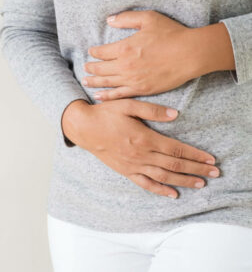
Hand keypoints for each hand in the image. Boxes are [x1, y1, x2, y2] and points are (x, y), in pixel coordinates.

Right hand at [62, 99, 218, 198]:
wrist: (84, 128)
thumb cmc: (106, 115)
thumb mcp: (127, 105)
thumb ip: (152, 110)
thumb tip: (175, 115)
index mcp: (144, 138)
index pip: (176, 150)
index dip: (195, 155)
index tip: (210, 159)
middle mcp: (141, 155)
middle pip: (174, 165)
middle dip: (196, 169)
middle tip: (214, 173)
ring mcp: (133, 165)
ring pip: (163, 177)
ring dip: (183, 181)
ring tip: (200, 184)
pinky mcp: (125, 171)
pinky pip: (145, 184)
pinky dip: (160, 190)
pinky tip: (172, 194)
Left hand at [82, 10, 234, 100]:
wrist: (189, 54)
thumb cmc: (171, 35)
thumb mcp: (148, 19)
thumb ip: (126, 18)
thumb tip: (109, 20)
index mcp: (125, 47)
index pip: (102, 52)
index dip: (94, 52)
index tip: (91, 52)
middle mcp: (125, 65)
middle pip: (101, 68)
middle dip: (91, 67)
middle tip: (85, 67)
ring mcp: (132, 79)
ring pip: (107, 82)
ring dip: (94, 82)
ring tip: (85, 81)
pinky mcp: (140, 90)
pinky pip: (119, 95)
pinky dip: (107, 96)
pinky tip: (98, 96)